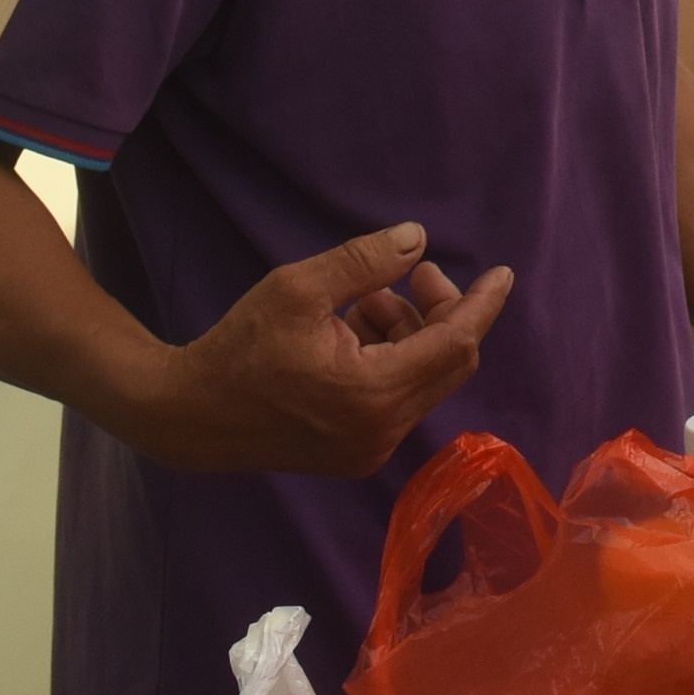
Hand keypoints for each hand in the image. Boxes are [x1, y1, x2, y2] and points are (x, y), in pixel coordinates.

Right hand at [142, 225, 512, 477]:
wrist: (190, 415)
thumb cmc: (239, 346)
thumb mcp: (299, 287)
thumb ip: (365, 262)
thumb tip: (419, 239)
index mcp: (374, 392)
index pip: (456, 344)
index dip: (481, 305)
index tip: (503, 274)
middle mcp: (382, 431)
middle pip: (447, 363)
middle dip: (440, 313)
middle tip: (413, 275)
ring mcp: (370, 450)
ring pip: (423, 380)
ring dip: (410, 333)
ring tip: (367, 301)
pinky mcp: (356, 454)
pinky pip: (398, 399)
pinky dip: (392, 360)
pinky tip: (354, 331)